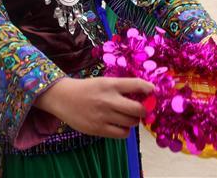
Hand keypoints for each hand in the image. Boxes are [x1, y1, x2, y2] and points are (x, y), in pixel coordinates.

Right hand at [34, 77, 152, 138]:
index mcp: (110, 84)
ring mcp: (103, 116)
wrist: (63, 98)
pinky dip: (125, 130)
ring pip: (132, 122)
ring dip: (134, 120)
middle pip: (138, 109)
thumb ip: (121, 88)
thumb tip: (143, 96)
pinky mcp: (98, 129)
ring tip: (128, 117)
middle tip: (141, 109)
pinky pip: (122, 134)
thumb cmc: (86, 89)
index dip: (149, 89)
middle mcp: (108, 100)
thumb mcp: (103, 82)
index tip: (153, 92)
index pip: (137, 85)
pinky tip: (120, 125)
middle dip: (144, 109)